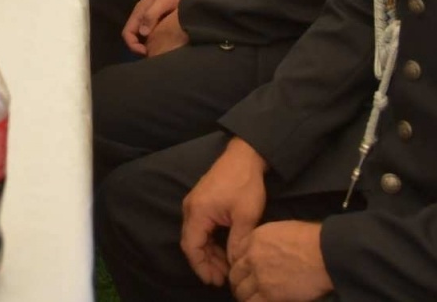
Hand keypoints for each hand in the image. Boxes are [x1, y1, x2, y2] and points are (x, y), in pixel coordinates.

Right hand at [122, 0, 205, 53]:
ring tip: (160, 52)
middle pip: (134, 36)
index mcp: (140, 11)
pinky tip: (166, 45)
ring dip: (149, 45)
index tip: (146, 52)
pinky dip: (156, 40)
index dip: (133, 45)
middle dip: (140, 48)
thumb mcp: (163, 1)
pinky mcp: (162, 19)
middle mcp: (143, 16)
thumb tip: (143, 34)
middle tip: (154, 55)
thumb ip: (151, 16)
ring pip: (144, 36)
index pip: (127, 33)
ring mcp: (152, 18)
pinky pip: (154, 33)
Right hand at [180, 138, 268, 287]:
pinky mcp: (202, 202)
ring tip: (226, 267)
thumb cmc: (244, 184)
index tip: (215, 281)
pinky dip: (211, 241)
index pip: (191, 247)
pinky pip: (201, 227)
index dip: (201, 267)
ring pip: (196, 236)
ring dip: (209, 253)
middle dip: (206, 263)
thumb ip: (237, 242)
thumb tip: (234, 264)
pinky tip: (224, 250)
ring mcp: (195, 204)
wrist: (245, 156)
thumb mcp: (246, 216)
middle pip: (192, 243)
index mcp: (198, 212)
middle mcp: (191, 208)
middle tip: (223, 278)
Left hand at [229, 222, 331, 301]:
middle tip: (245, 288)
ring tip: (250, 298)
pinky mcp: (270, 294)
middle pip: (235, 274)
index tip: (245, 272)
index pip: (235, 255)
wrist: (325, 253)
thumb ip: (266, 241)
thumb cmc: (311, 239)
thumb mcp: (281, 229)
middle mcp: (252, 257)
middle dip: (239, 282)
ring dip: (244, 295)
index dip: (240, 265)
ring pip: (241, 291)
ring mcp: (260, 277)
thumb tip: (265, 250)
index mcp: (254, 239)